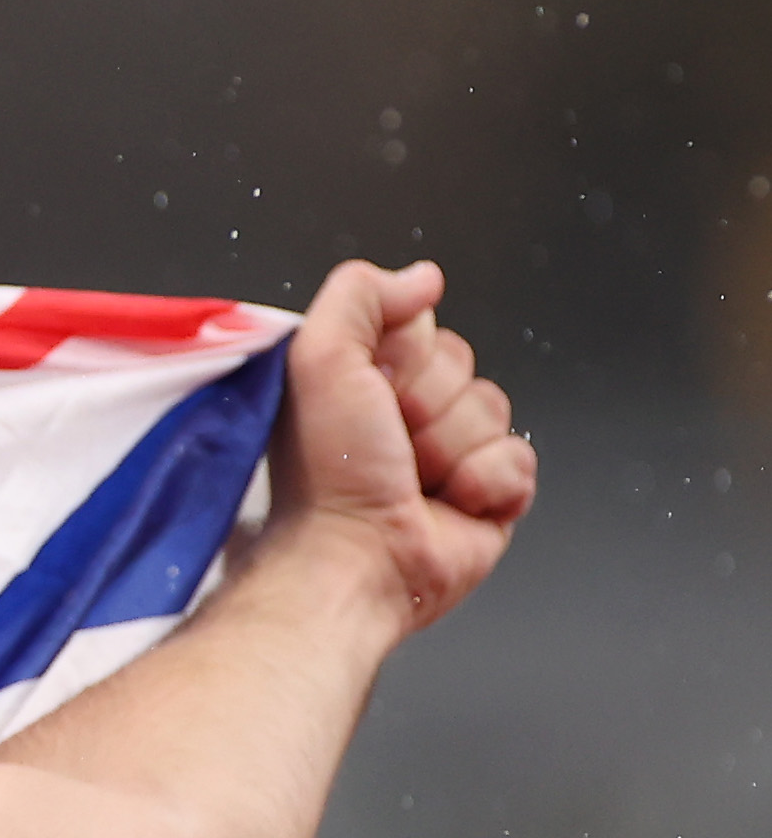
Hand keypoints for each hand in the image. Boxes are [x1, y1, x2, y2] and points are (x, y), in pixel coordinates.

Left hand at [261, 259, 536, 640]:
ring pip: (493, 409)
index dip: (404, 355)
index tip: (371, 389)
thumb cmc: (324, 476)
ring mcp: (447, 456)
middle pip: (463, 364)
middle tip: (389, 442)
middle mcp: (400, 418)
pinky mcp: (486, 495)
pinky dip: (486, 482)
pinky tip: (446, 506)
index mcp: (359, 383)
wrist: (353, 560)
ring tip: (411, 480)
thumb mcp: (318, 359)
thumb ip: (360, 295)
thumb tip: (421, 278)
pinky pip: (520, 457)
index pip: (421, 328)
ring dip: (452, 447)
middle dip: (429, 402)